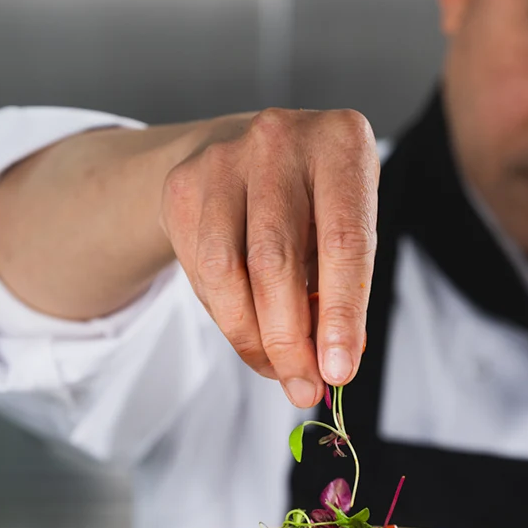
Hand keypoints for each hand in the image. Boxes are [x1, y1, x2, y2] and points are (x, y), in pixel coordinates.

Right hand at [159, 108, 379, 408]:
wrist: (242, 152)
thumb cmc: (313, 200)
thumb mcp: (344, 225)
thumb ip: (343, 286)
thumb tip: (331, 365)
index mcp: (341, 144)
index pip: (344, 243)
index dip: (341, 315)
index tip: (338, 371)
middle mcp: (279, 140)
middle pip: (276, 262)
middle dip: (289, 340)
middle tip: (304, 386)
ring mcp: (223, 160)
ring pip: (227, 273)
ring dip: (252, 337)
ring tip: (278, 369)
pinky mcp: (183, 186)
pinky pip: (201, 273)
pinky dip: (228, 316)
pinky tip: (249, 327)